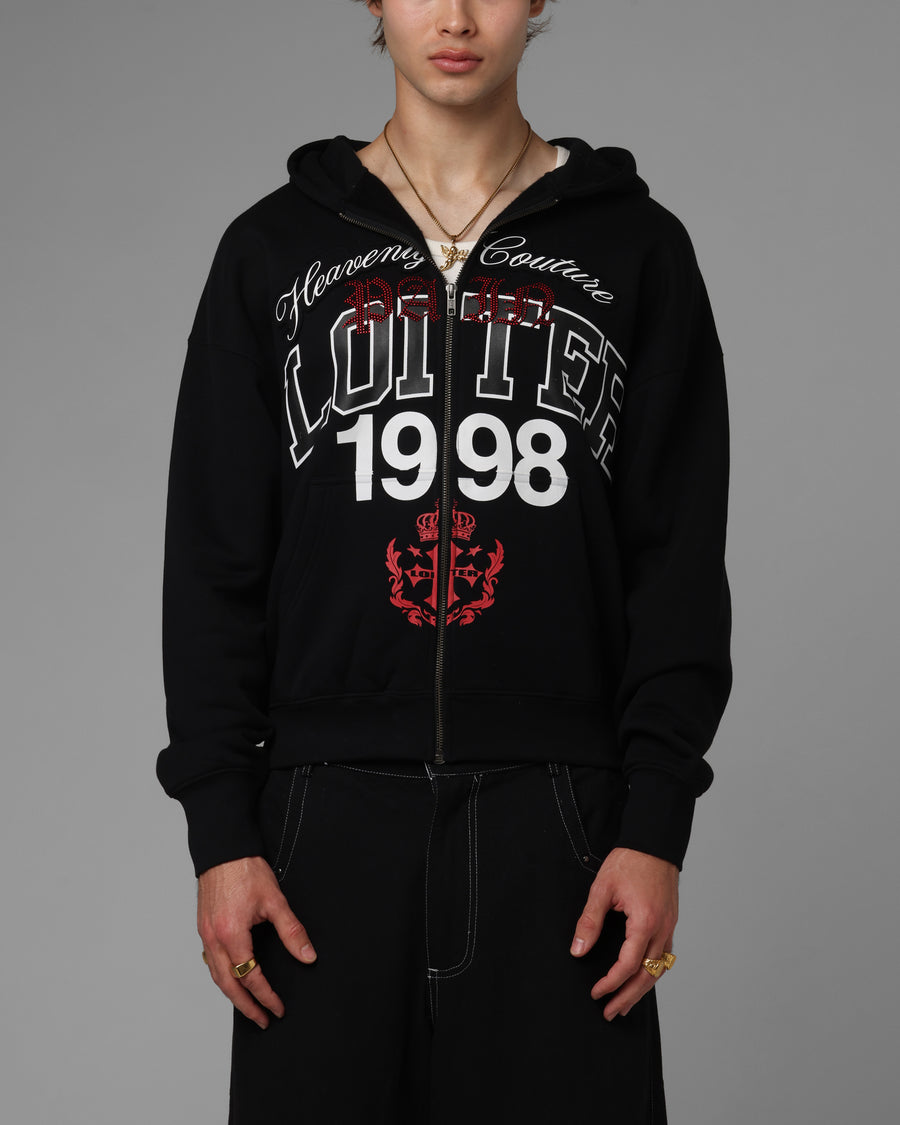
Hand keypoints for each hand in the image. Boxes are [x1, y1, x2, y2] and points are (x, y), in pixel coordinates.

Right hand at [197, 855, 316, 1028]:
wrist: (223, 849)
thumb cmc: (246, 870)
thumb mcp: (275, 900)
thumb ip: (291, 931)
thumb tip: (308, 957)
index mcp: (231, 935)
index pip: (250, 977)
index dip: (266, 996)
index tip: (277, 1009)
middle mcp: (213, 939)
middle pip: (228, 985)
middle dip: (247, 1006)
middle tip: (263, 1020)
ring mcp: (205, 935)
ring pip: (216, 976)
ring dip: (232, 995)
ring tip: (249, 1007)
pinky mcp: (203, 928)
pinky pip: (210, 963)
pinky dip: (222, 977)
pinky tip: (232, 979)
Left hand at [569, 846, 677, 1020]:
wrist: (654, 842)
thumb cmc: (629, 861)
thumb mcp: (602, 888)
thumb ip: (590, 921)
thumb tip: (578, 951)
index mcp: (645, 922)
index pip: (628, 965)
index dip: (611, 983)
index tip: (596, 993)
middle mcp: (662, 929)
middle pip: (647, 975)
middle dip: (628, 997)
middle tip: (610, 1013)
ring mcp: (669, 927)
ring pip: (659, 970)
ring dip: (642, 990)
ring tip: (625, 1005)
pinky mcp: (671, 922)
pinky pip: (664, 957)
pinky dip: (653, 974)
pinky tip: (642, 979)